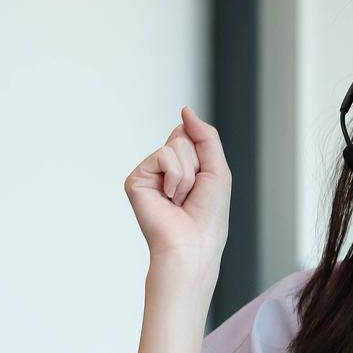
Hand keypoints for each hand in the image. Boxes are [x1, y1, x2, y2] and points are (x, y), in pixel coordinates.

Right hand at [123, 106, 231, 269]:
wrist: (193, 242)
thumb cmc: (209, 214)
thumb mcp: (217, 169)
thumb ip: (205, 136)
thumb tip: (185, 110)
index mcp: (183, 166)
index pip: (191, 135)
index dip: (204, 153)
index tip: (205, 179)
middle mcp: (164, 168)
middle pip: (183, 137)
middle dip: (197, 165)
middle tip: (193, 193)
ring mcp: (149, 173)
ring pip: (175, 146)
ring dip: (188, 175)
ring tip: (182, 198)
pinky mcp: (136, 179)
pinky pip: (163, 156)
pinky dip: (175, 176)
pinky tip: (170, 198)